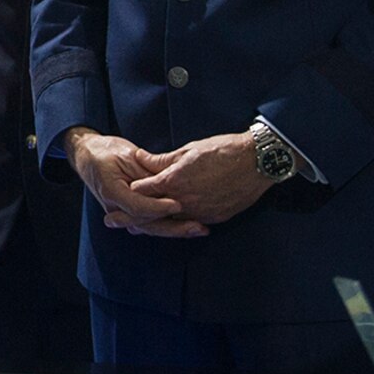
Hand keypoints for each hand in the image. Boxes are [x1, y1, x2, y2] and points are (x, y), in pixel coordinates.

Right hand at [65, 128, 205, 238]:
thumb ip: (147, 173)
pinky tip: (187, 227)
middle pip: (146, 224)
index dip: (158, 207)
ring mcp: (121, 213)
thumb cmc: (107, 152)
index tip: (178, 204)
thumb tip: (168, 183)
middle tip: (198, 227)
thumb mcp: (128, 155)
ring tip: (199, 230)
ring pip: (150, 227)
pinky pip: (149, 223)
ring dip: (175, 230)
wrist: (88, 156)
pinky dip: (168, 225)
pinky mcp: (129, 213)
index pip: (137, 206)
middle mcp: (114, 208)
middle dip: (174, 227)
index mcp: (111, 191)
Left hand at [126, 132, 275, 226]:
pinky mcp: (215, 218)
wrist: (258, 162)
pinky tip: (173, 218)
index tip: (123, 191)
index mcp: (175, 181)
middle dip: (134, 214)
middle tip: (115, 219)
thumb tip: (139, 157)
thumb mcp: (188, 150)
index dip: (133, 190)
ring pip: (171, 221)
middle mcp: (185, 201)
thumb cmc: (223, 150)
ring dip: (157, 220)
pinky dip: (180, 220)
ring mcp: (201, 212)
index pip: (142, 191)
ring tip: (139, 222)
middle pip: (152, 212)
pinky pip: (191, 222)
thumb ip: (160, 159)